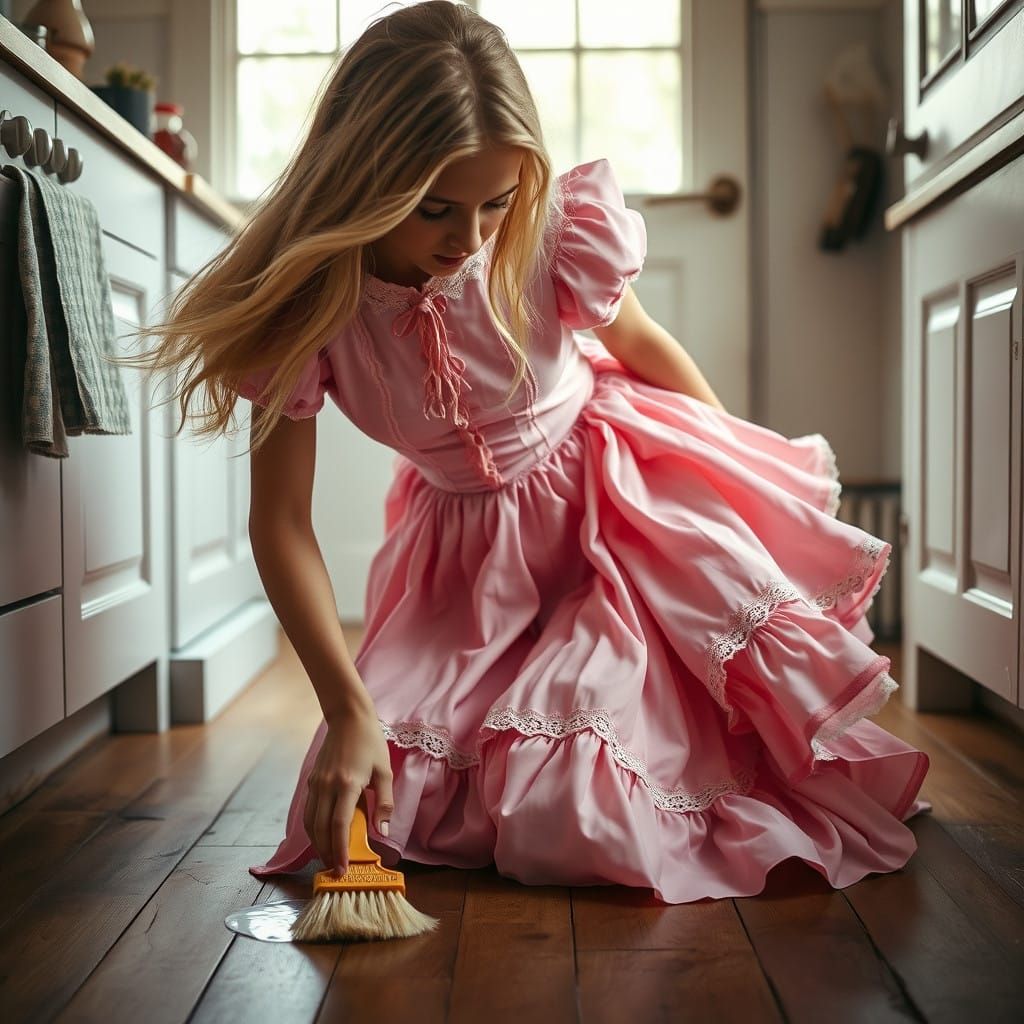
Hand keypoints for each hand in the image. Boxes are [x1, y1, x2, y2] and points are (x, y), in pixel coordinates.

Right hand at [303, 695, 394, 873]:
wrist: (348, 718)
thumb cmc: (370, 743)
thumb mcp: (385, 771)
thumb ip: (384, 803)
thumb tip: (382, 832)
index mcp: (347, 784)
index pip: (340, 826)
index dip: (339, 850)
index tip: (342, 869)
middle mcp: (327, 786)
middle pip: (321, 829)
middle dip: (326, 853)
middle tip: (335, 871)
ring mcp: (316, 783)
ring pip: (310, 822)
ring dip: (317, 844)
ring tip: (328, 858)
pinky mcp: (312, 781)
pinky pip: (309, 811)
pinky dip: (313, 829)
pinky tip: (322, 837)